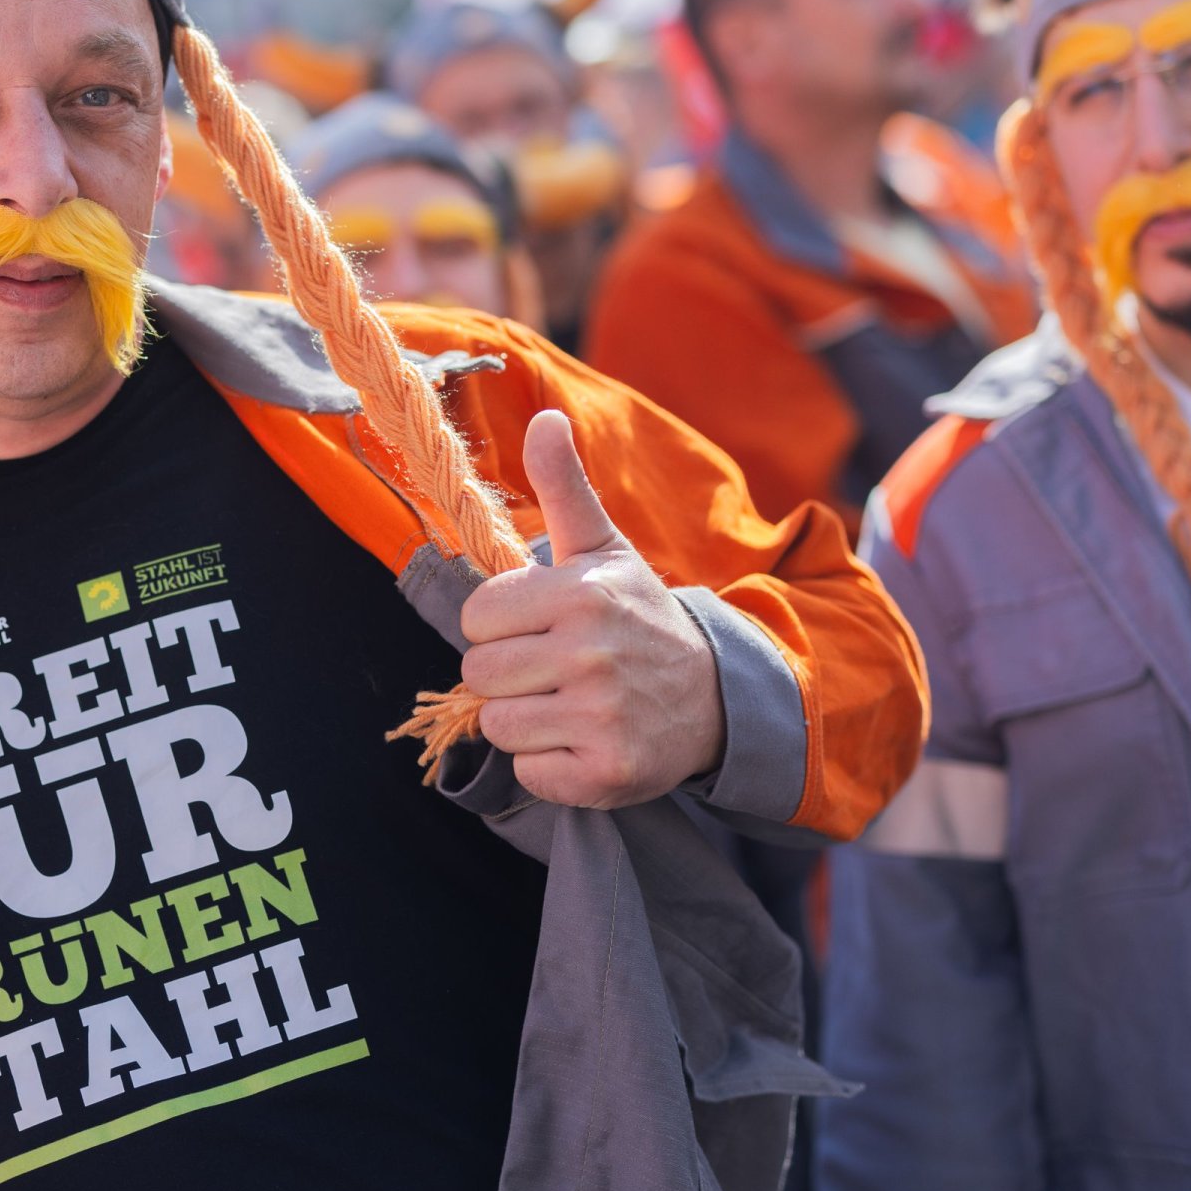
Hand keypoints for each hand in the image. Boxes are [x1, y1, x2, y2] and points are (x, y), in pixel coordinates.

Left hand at [459, 410, 726, 807]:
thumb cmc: (640, 616)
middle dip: (509, 675)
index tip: (540, 627)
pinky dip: (549, 765)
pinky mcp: (607, 773)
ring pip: (499, 725)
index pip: (477, 617)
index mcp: (582, 594)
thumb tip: (544, 416)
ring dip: (526, 721)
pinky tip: (586, 741)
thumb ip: (564, 486)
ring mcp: (602, 716)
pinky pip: (529, 773)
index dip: (500, 625)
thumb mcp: (604, 549)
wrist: (713, 696)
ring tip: (571, 705)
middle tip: (556, 670)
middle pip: (480, 674)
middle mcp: (592, 653)